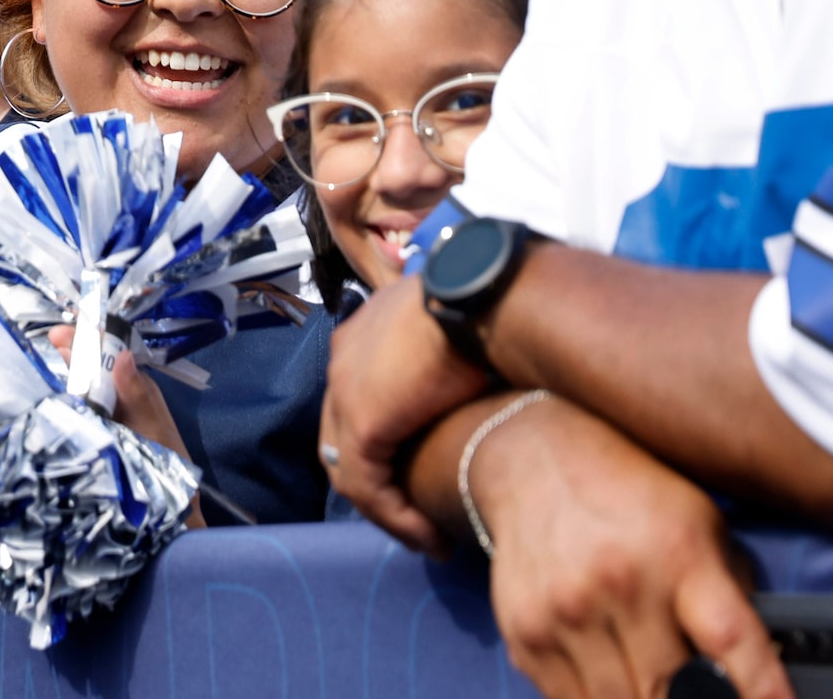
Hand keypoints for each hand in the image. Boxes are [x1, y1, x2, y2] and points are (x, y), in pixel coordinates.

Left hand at [319, 275, 490, 551]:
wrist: (486, 294)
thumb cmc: (488, 305)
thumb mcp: (460, 334)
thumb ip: (449, 361)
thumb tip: (477, 381)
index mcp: (366, 333)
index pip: (357, 401)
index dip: (385, 443)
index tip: (421, 473)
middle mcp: (345, 359)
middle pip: (345, 438)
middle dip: (381, 484)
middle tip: (418, 518)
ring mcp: (346, 391)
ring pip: (353, 471)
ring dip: (390, 512)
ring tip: (427, 538)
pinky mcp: (363, 423)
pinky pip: (369, 488)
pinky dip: (397, 518)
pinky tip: (429, 538)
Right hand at [455, 397, 786, 698]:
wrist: (535, 457)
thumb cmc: (628, 491)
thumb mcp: (699, 520)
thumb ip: (730, 592)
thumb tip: (766, 666)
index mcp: (678, 552)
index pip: (730, 640)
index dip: (761, 690)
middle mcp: (621, 582)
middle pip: (670, 691)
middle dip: (690, 698)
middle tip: (694, 686)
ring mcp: (567, 611)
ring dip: (640, 698)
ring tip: (648, 675)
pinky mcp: (526, 632)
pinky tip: (606, 670)